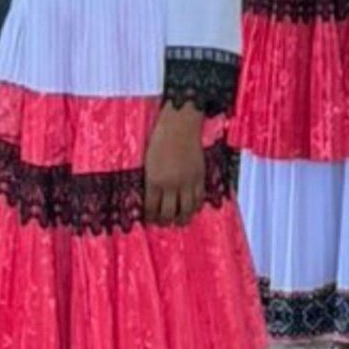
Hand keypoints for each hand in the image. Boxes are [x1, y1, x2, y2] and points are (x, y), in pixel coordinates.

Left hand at [142, 104, 206, 223]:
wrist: (180, 124)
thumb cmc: (160, 138)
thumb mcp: (148, 161)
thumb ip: (150, 180)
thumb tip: (152, 196)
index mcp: (154, 180)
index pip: (151, 207)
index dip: (150, 217)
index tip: (150, 220)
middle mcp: (170, 185)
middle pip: (168, 213)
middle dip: (164, 222)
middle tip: (163, 223)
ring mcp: (187, 182)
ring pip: (186, 210)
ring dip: (181, 219)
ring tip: (179, 222)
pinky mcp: (199, 177)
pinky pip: (199, 199)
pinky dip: (195, 208)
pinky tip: (192, 209)